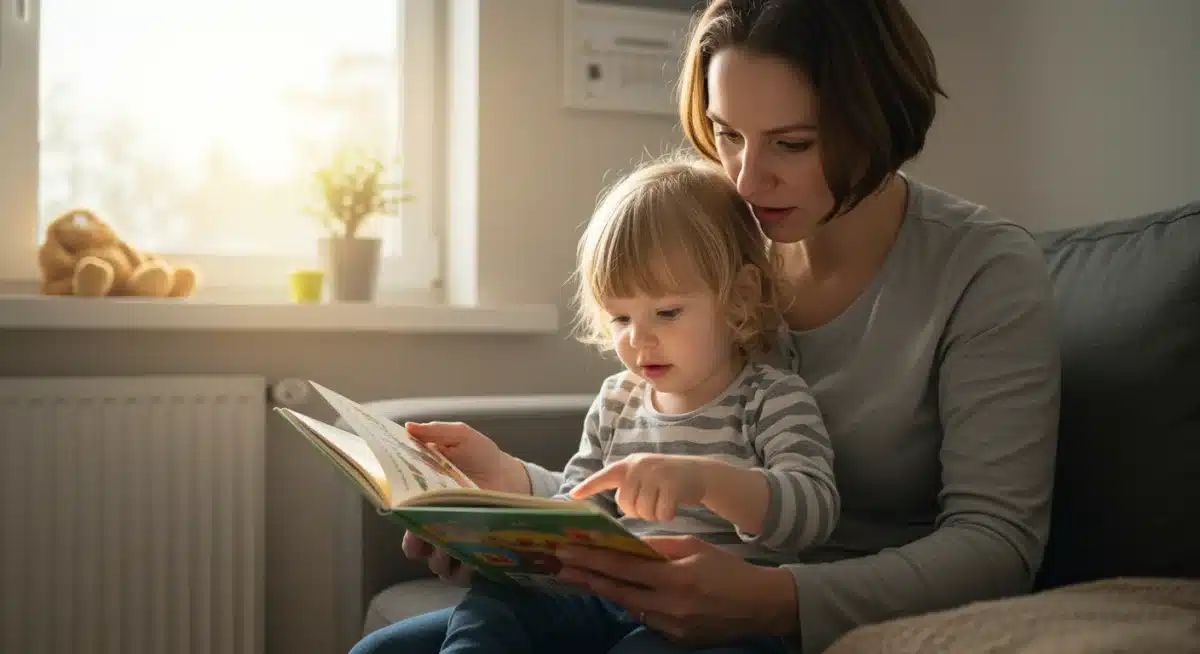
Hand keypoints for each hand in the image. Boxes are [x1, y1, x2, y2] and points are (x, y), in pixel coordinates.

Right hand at [401, 421, 527, 584]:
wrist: (511, 476)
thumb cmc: (481, 457)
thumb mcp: (460, 437)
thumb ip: (436, 432)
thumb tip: (409, 428)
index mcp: (423, 501)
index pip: (400, 517)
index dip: (399, 517)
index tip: (404, 511)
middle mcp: (433, 526)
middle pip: (413, 548)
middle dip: (417, 544)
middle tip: (431, 531)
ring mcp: (453, 543)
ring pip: (435, 565)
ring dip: (441, 559)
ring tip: (456, 544)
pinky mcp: (473, 556)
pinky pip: (460, 575)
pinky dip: (462, 571)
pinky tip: (473, 558)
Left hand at [555, 535, 798, 643]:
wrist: (760, 605)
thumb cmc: (727, 569)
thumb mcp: (694, 547)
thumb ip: (658, 547)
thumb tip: (625, 543)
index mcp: (676, 577)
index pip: (624, 566)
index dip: (592, 557)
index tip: (567, 549)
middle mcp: (671, 605)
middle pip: (617, 590)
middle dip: (587, 575)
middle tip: (560, 564)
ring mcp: (672, 626)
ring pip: (628, 605)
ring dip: (605, 589)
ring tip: (582, 575)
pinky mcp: (676, 639)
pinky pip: (645, 618)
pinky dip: (631, 603)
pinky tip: (617, 592)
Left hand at [569, 453, 708, 521]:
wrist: (701, 472)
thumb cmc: (667, 480)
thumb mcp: (644, 474)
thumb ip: (626, 484)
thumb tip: (608, 506)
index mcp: (629, 464)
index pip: (604, 476)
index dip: (588, 486)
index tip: (572, 496)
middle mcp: (640, 466)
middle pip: (625, 504)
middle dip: (637, 510)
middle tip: (651, 502)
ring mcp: (656, 474)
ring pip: (643, 512)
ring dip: (653, 514)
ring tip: (663, 501)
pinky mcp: (672, 485)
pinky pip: (661, 514)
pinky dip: (667, 516)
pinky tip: (674, 505)